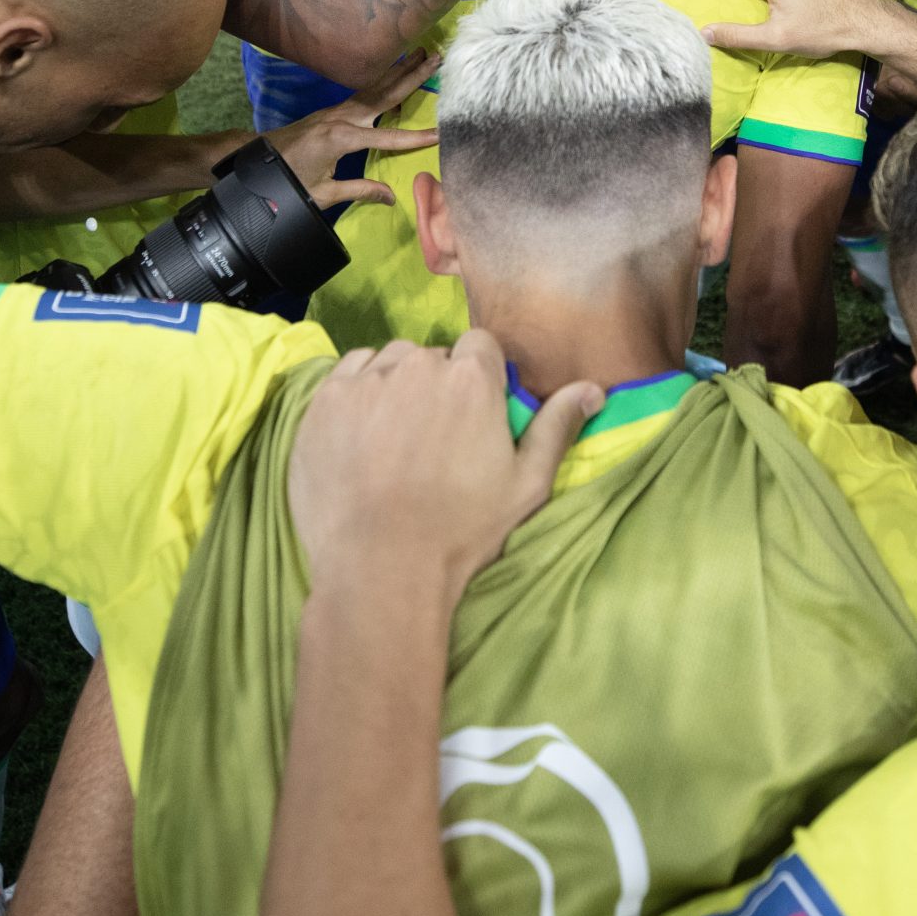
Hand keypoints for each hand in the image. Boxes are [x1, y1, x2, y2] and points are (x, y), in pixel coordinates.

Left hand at [266, 51, 440, 210]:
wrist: (259, 159)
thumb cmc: (289, 179)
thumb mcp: (323, 192)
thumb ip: (360, 190)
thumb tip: (392, 196)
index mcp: (341, 139)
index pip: (387, 137)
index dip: (415, 138)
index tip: (440, 132)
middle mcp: (342, 117)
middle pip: (384, 94)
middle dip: (412, 76)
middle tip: (435, 58)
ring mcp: (336, 110)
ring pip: (375, 87)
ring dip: (399, 70)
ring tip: (422, 53)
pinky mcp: (333, 110)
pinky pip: (364, 92)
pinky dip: (382, 80)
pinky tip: (394, 72)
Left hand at [287, 331, 599, 605]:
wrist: (380, 568)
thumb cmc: (461, 530)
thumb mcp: (526, 485)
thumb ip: (556, 427)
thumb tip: (592, 388)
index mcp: (473, 379)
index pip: (480, 347)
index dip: (480, 378)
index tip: (474, 415)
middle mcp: (418, 365)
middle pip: (432, 355)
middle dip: (437, 384)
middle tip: (433, 437)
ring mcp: (366, 381)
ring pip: (389, 362)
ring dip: (396, 385)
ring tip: (395, 438)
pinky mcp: (324, 401)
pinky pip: (347, 374)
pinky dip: (357, 393)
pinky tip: (363, 435)